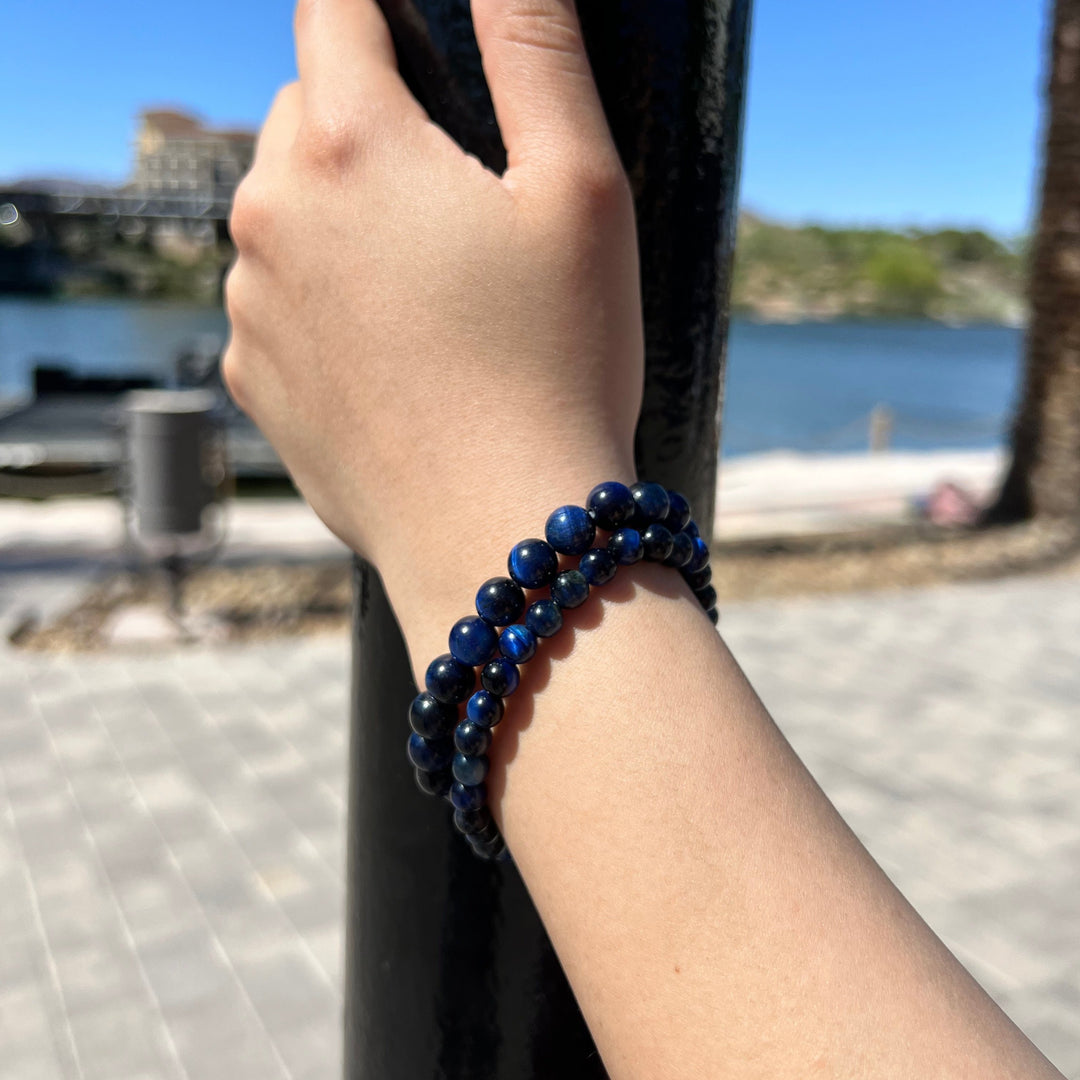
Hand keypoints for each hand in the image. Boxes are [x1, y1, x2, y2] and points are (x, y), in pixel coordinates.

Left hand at [223, 0, 643, 655]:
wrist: (502, 537)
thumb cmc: (557, 366)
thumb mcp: (580, 189)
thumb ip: (536, 49)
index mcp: (349, 143)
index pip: (333, 7)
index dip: (377, 7)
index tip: (414, 43)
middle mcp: (270, 214)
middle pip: (306, 113)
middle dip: (370, 128)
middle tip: (457, 208)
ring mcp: (249, 306)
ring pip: (287, 213)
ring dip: (345, 222)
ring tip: (435, 299)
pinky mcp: (253, 380)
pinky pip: (278, 303)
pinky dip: (325, 306)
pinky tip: (398, 360)